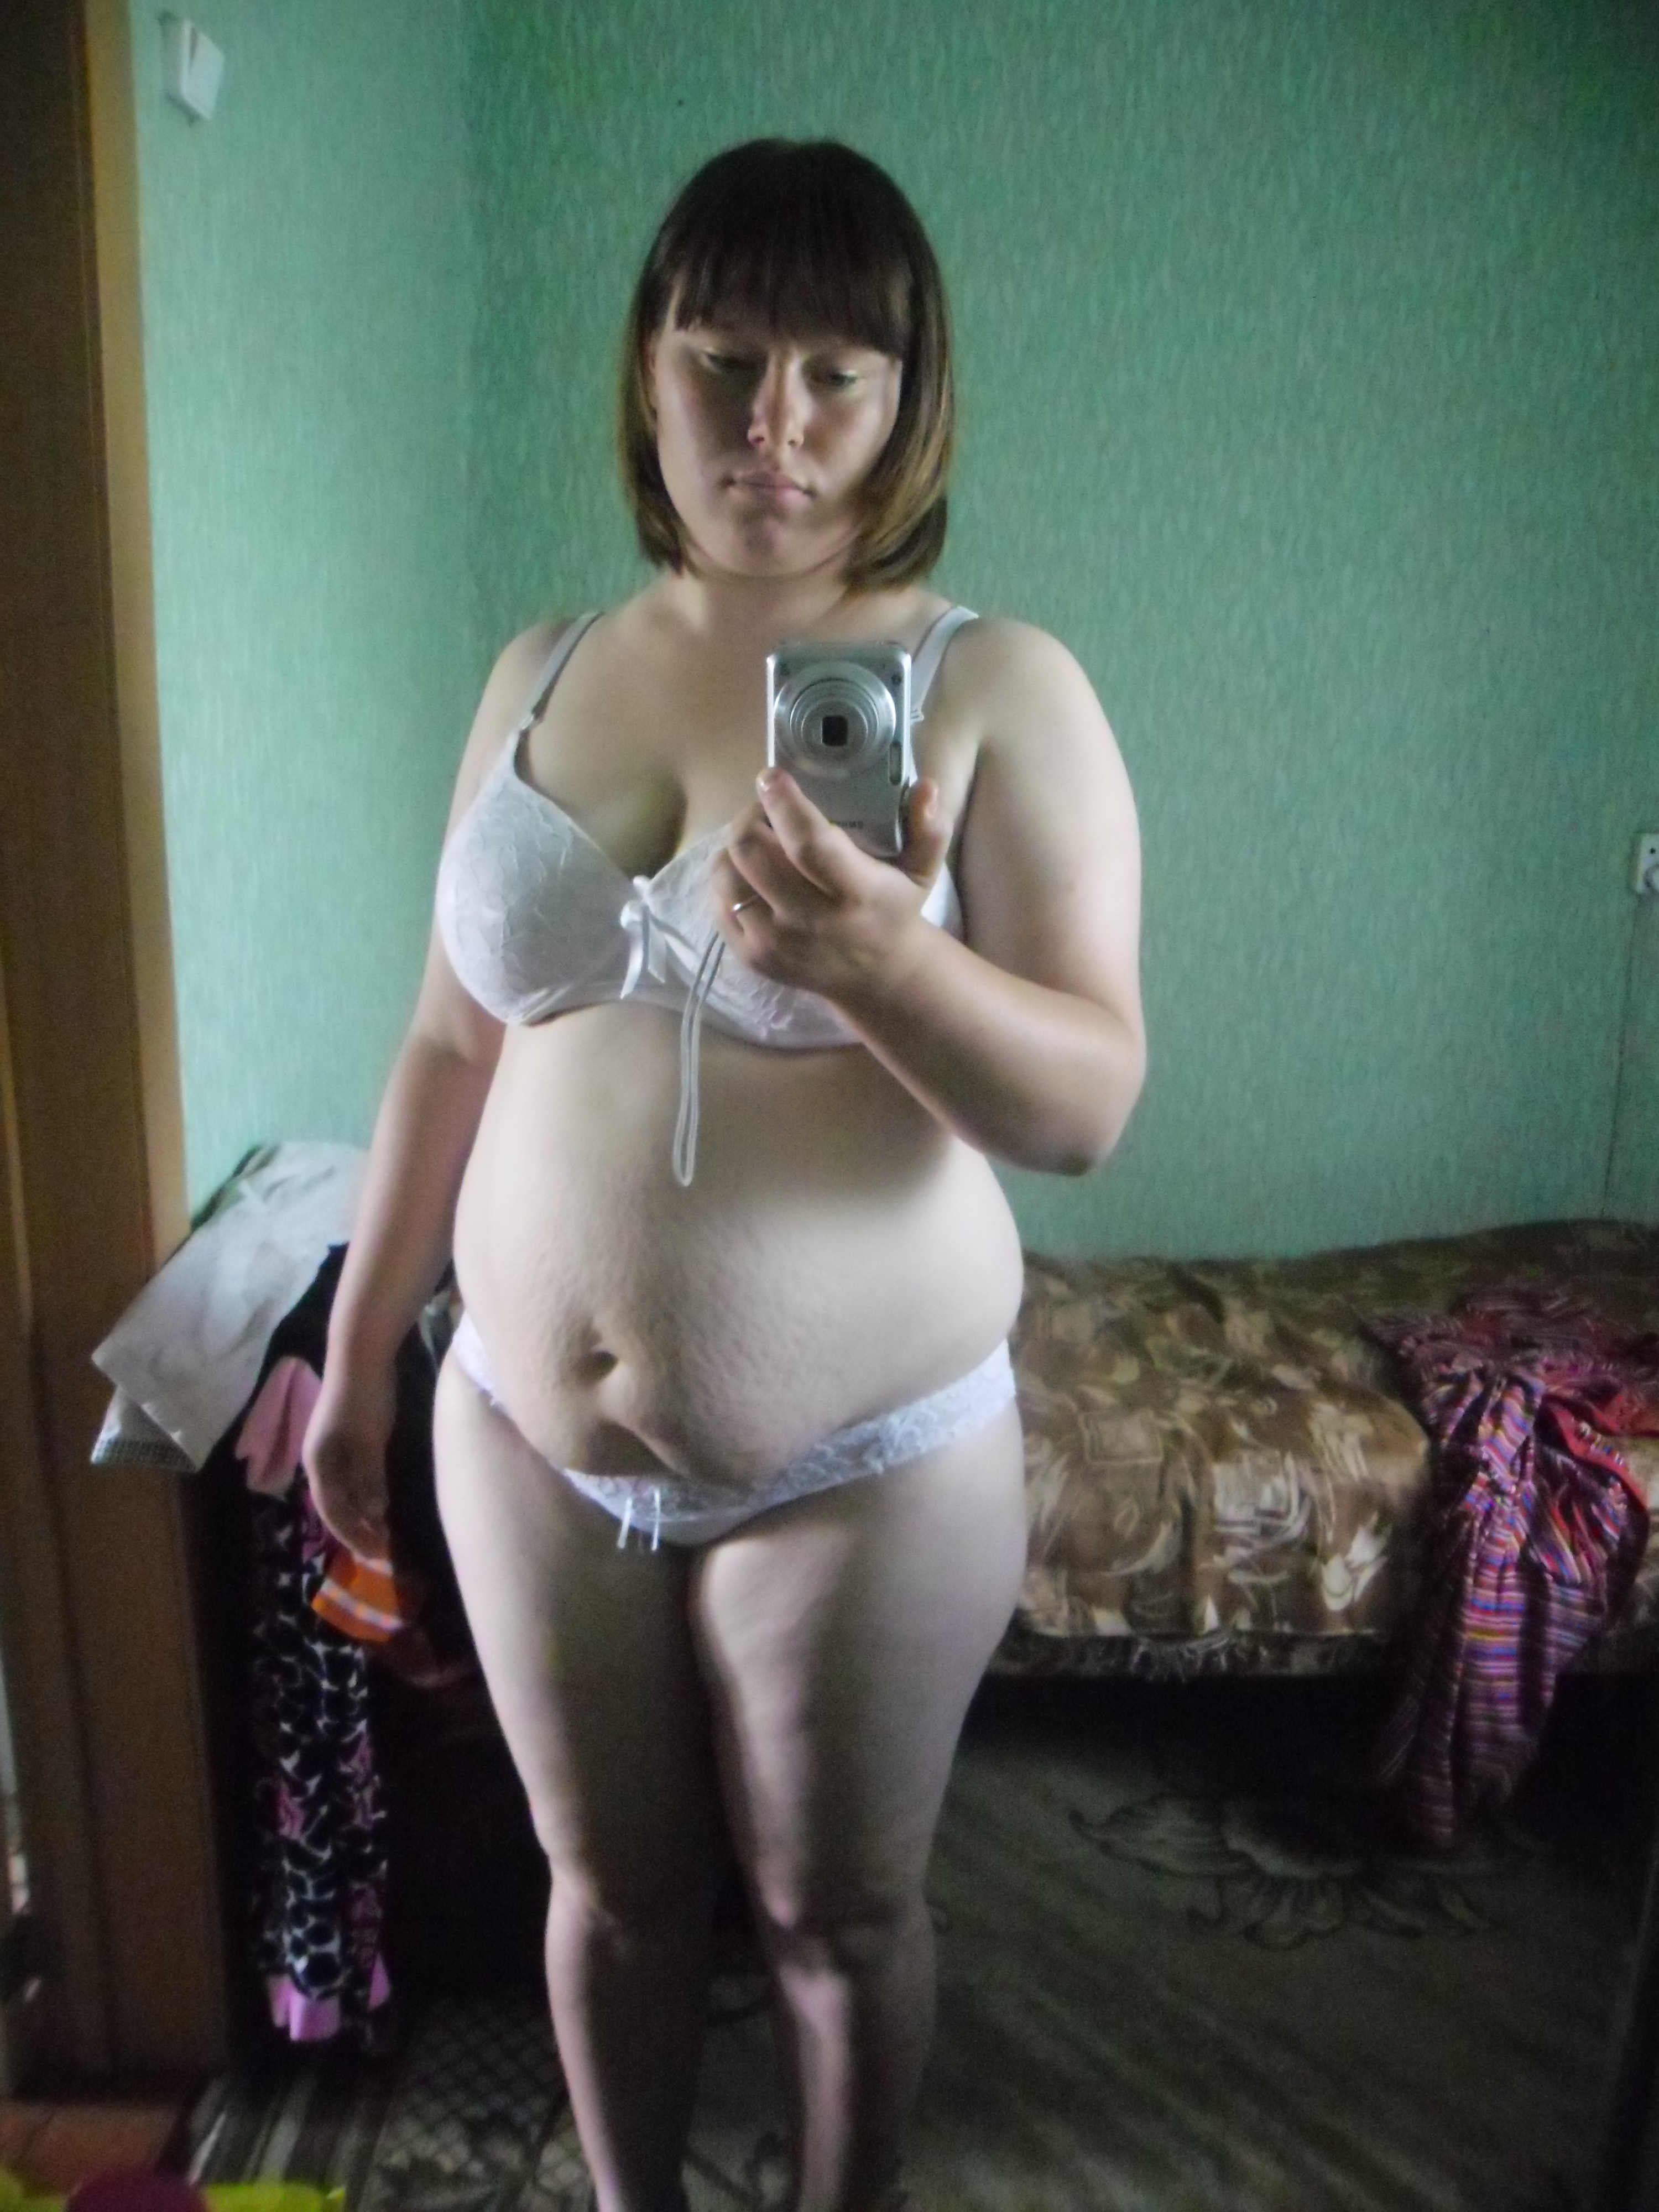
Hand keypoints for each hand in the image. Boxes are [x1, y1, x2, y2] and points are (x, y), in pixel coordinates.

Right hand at [302, 1354, 394, 1558]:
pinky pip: (351, 1475)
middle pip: (334, 1505)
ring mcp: (329, 1447)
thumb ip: (370, 1478)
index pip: (333, 1512)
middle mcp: (318, 1459)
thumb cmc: (364, 1397)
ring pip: (343, 1491)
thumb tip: (373, 1513)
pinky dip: (364, 1493)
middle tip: (382, 1551)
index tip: (376, 1555)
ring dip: (360, 1513)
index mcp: (318, 1463)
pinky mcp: (344, 1436)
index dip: (354, 1535)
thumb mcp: (369, 1441)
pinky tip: (380, 1500)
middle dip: (356, 1529)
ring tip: (382, 1532)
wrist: (361, 1352)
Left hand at [712, 769, 952, 1006]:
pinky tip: (752, 872)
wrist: (875, 977)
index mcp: (856, 895)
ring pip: (725, 873)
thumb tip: (925, 787)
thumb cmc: (893, 911)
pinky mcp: (750, 956)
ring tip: (760, 838)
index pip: (808, 844)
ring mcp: (774, 943)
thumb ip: (929, 829)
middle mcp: (810, 922)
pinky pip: (718, 901)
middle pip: (751, 851)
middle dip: (751, 815)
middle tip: (767, 807)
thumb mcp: (922, 871)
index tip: (771, 776)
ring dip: (736, 845)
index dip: (783, 803)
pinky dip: (728, 876)